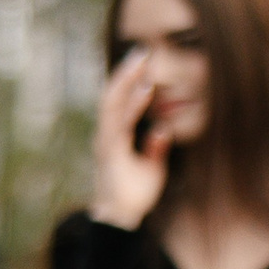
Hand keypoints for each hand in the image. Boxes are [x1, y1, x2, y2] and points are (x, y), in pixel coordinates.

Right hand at [88, 50, 170, 229]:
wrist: (119, 218)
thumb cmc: (134, 193)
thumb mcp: (151, 168)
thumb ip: (155, 149)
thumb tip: (163, 130)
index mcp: (113, 137)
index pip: (118, 102)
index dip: (128, 81)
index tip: (142, 62)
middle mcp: (106, 135)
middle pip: (112, 96)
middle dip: (126, 73)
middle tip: (142, 51)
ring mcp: (107, 142)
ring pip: (113, 103)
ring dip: (127, 81)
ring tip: (142, 62)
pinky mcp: (111, 152)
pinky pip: (121, 122)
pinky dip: (133, 104)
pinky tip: (146, 89)